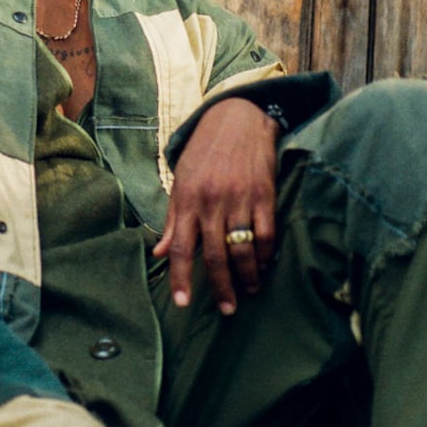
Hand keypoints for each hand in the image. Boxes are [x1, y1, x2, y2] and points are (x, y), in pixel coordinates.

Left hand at [153, 98, 279, 314]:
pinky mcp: (264, 193)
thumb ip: (173, 220)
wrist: (237, 117)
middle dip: (221, 286)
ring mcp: (239, 199)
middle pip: (214, 255)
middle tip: (227, 309)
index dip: (181, 277)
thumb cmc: (204, 152)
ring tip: (249, 290)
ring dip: (247, 275)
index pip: (182, 247)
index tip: (182, 302)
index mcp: (187, 201)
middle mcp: (211, 202)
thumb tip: (160, 253)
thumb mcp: (180, 181)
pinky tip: (263, 265)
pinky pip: (266, 233)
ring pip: (242, 248)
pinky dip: (265, 253)